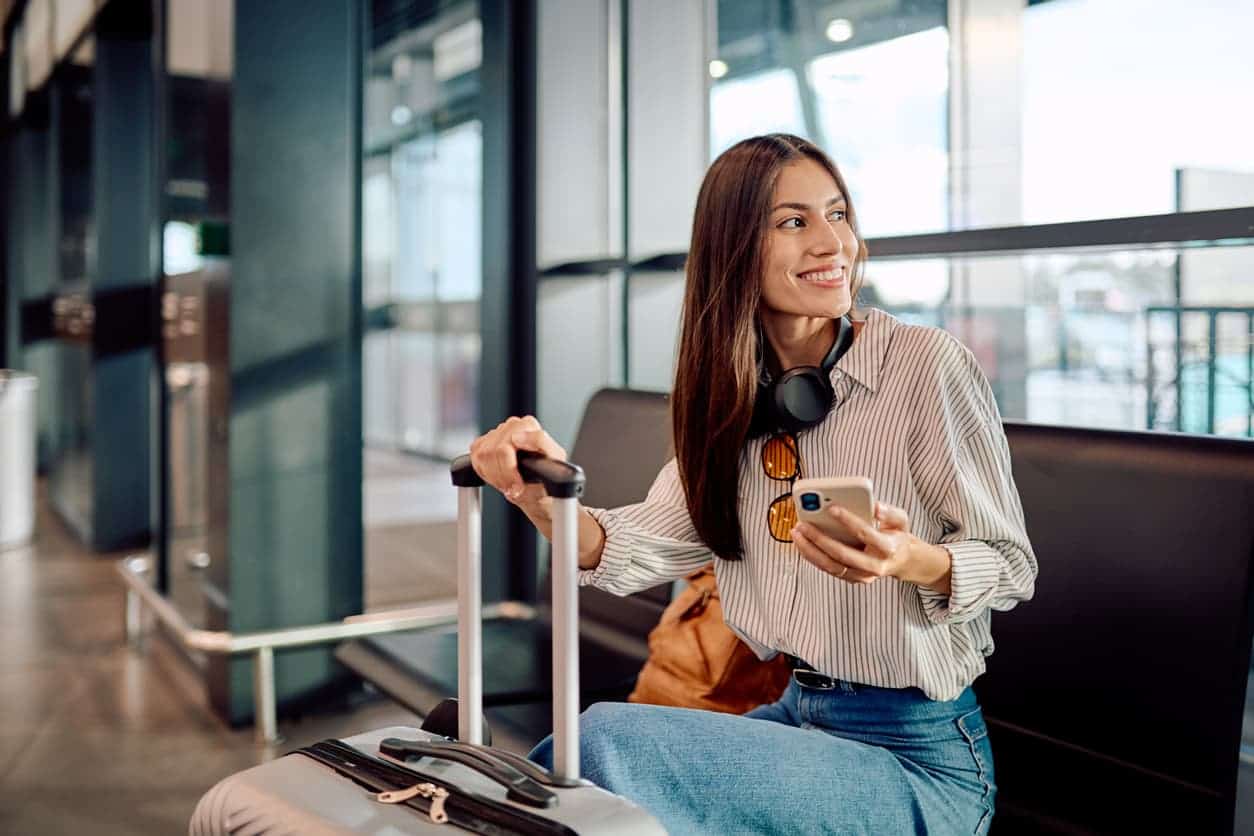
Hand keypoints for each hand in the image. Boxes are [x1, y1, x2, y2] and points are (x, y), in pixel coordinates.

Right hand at [468, 415, 567, 512]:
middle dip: (502, 476)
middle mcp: (511, 425)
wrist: (539, 489)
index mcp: (528, 425)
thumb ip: (540, 442)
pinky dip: (485, 472)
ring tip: (507, 484)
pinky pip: (475, 458)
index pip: (506, 446)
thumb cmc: (548, 476)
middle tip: (512, 488)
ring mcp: (496, 433)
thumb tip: (517, 437)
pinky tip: (498, 477)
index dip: (509, 470)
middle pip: (492, 452)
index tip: (517, 486)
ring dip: (493, 476)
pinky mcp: (483, 443)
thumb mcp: (554, 460)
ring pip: (482, 455)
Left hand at [791, 501, 951, 592]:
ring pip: (831, 566)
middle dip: (819, 539)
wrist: (901, 561)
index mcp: (888, 548)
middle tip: (803, 524)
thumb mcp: (901, 520)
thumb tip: (874, 506)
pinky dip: (812, 556)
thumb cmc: (897, 536)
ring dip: (810, 550)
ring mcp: (862, 576)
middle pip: (842, 554)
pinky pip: (828, 569)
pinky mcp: (851, 579)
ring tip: (796, 533)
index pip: (865, 534)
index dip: (848, 521)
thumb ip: (889, 512)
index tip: (831, 508)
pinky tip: (801, 543)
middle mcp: (874, 566)